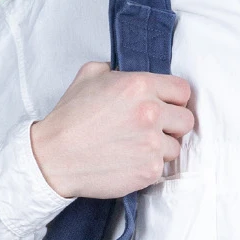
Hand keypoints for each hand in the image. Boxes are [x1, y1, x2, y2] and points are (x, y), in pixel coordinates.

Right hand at [30, 63, 194, 199]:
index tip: (165, 107)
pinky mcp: (148, 170)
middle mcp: (150, 113)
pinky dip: (148, 166)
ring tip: (135, 147)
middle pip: (186, 120)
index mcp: (139, 85)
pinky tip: (129, 161)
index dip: (174, 100)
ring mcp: (152, 144)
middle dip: (172, 125)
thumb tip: (128, 72)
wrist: (53, 157)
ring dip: (161, 148)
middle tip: (152, 129)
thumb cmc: (69, 119)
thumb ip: (117, 70)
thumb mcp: (89, 75)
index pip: (183, 91)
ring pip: (176, 147)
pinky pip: (162, 168)